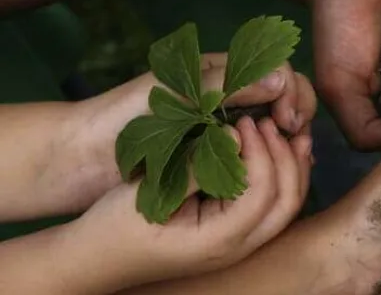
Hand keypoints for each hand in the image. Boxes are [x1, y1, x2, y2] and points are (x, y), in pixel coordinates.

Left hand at [62, 53, 313, 214]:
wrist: (83, 159)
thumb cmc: (125, 117)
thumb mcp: (178, 93)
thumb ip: (227, 84)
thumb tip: (282, 82)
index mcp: (221, 71)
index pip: (277, 71)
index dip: (292, 94)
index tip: (287, 121)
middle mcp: (230, 96)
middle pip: (284, 96)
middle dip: (298, 113)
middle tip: (293, 138)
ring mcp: (226, 125)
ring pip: (275, 125)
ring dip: (289, 138)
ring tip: (291, 158)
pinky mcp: (218, 155)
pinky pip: (257, 151)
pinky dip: (273, 158)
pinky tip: (279, 171)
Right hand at [66, 115, 311, 290]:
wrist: (91, 258)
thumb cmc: (113, 227)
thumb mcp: (151, 194)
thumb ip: (197, 167)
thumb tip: (236, 134)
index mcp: (219, 241)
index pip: (264, 193)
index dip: (261, 153)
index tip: (244, 123)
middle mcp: (236, 248)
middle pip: (288, 202)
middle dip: (288, 158)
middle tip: (271, 122)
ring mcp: (238, 244)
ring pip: (285, 205)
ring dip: (289, 165)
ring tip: (279, 130)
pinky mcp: (232, 234)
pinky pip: (270, 205)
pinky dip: (276, 175)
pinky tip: (267, 148)